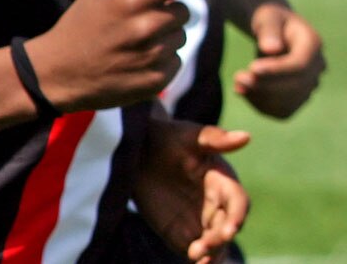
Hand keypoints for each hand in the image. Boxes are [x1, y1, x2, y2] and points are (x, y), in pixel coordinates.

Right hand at [26, 0, 199, 111]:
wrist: (61, 73)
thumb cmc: (81, 23)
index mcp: (132, 0)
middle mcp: (146, 29)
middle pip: (184, 10)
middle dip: (170, 9)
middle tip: (144, 15)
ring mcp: (153, 58)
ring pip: (180, 36)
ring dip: (166, 34)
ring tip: (137, 39)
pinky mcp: (156, 82)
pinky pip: (176, 61)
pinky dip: (162, 58)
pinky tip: (138, 58)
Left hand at [134, 117, 250, 263]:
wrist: (138, 153)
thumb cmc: (167, 137)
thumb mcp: (188, 135)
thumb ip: (215, 138)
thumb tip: (246, 136)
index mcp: (223, 181)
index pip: (238, 202)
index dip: (237, 216)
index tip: (230, 229)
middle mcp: (217, 205)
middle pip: (227, 228)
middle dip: (219, 239)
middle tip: (203, 246)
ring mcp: (201, 222)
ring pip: (216, 245)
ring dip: (212, 254)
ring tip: (195, 255)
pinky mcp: (183, 235)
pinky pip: (197, 253)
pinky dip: (200, 261)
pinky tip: (193, 263)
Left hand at [233, 3, 325, 118]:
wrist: (274, 32)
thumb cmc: (270, 20)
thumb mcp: (267, 17)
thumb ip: (269, 30)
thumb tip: (271, 49)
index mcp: (313, 43)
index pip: (300, 64)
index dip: (277, 70)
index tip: (252, 68)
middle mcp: (317, 67)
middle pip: (295, 87)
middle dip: (265, 86)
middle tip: (238, 78)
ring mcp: (309, 86)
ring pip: (289, 103)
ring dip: (260, 98)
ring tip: (237, 85)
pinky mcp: (297, 99)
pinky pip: (281, 111)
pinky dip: (261, 105)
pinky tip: (243, 92)